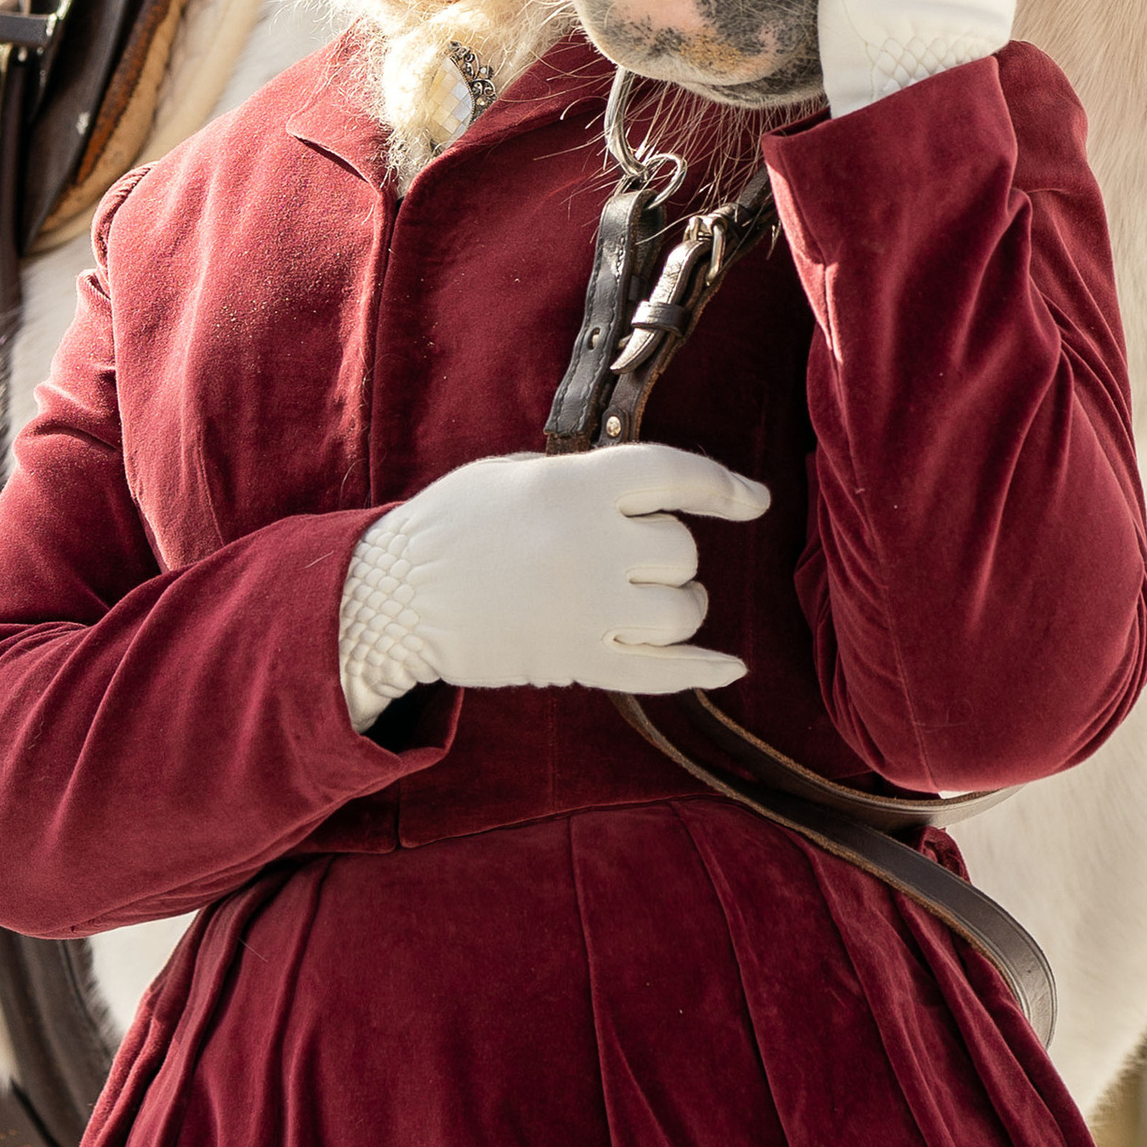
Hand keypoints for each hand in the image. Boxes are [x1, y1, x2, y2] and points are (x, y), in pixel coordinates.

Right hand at [337, 446, 769, 726]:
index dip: (723, 486)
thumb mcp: (516, 475)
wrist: (392, 597)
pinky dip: (703, 670)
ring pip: (681, 611)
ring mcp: (586, 607)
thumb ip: (585, 481)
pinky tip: (731, 667)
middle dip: (671, 555)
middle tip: (635, 559)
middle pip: (680, 551)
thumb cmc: (453, 525)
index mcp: (574, 486)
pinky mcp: (576, 660)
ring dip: (678, 606)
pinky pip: (660, 672)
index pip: (673, 475)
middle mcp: (589, 544)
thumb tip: (651, 493)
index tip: (754, 500)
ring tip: (650, 602)